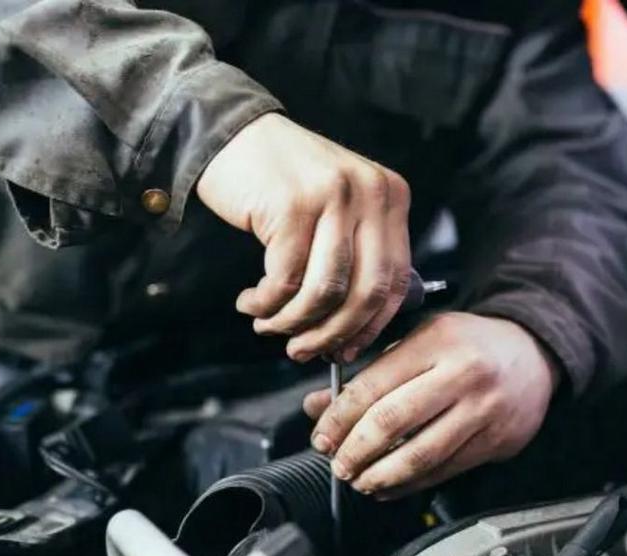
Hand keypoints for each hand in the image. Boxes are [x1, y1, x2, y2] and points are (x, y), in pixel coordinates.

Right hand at [197, 113, 412, 362]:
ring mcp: (333, 196)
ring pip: (325, 291)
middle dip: (332, 333)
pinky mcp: (292, 205)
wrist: (230, 133)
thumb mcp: (337, 209)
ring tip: (268, 326)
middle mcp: (370, 192)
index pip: (397, 280)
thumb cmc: (282, 183)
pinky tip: (252, 303)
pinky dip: (266, 303)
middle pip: (366, 291)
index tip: (345, 349)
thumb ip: (356, 256)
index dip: (370, 326)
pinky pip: (285, 279)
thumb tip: (354, 332)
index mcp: (391, 196)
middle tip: (302, 350)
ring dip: (293, 322)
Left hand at [303, 312, 559, 496]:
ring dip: (381, 475)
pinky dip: (411, 485)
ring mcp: (482, 410)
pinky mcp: (496, 441)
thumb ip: (372, 372)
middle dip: (356, 450)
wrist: (534, 354)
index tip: (322, 436)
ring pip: (420, 454)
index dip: (340, 418)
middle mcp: (462, 374)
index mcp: (436, 341)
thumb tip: (321, 407)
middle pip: (393, 421)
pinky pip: (445, 471)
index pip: (374, 385)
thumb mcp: (420, 341)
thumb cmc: (471, 345)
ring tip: (359, 480)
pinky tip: (389, 486)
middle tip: (337, 464)